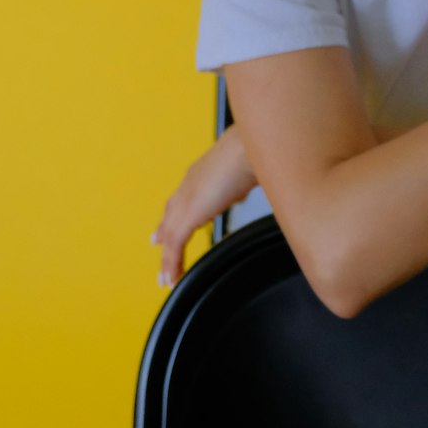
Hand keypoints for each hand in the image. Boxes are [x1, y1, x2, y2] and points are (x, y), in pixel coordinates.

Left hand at [151, 124, 257, 288]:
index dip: (174, 213)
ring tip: (167, 278)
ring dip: (167, 257)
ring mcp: (186, 200)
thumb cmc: (257, 151)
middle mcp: (189, 185)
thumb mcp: (255, 167)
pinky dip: (173, 263)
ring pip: (170, 234)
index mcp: (202, 173)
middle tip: (156, 248)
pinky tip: (174, 277)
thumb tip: (271, 182)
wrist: (248, 149)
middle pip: (170, 215)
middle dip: (164, 235)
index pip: (182, 197)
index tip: (166, 227)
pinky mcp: (187, 216)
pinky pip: (174, 245)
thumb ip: (254, 178)